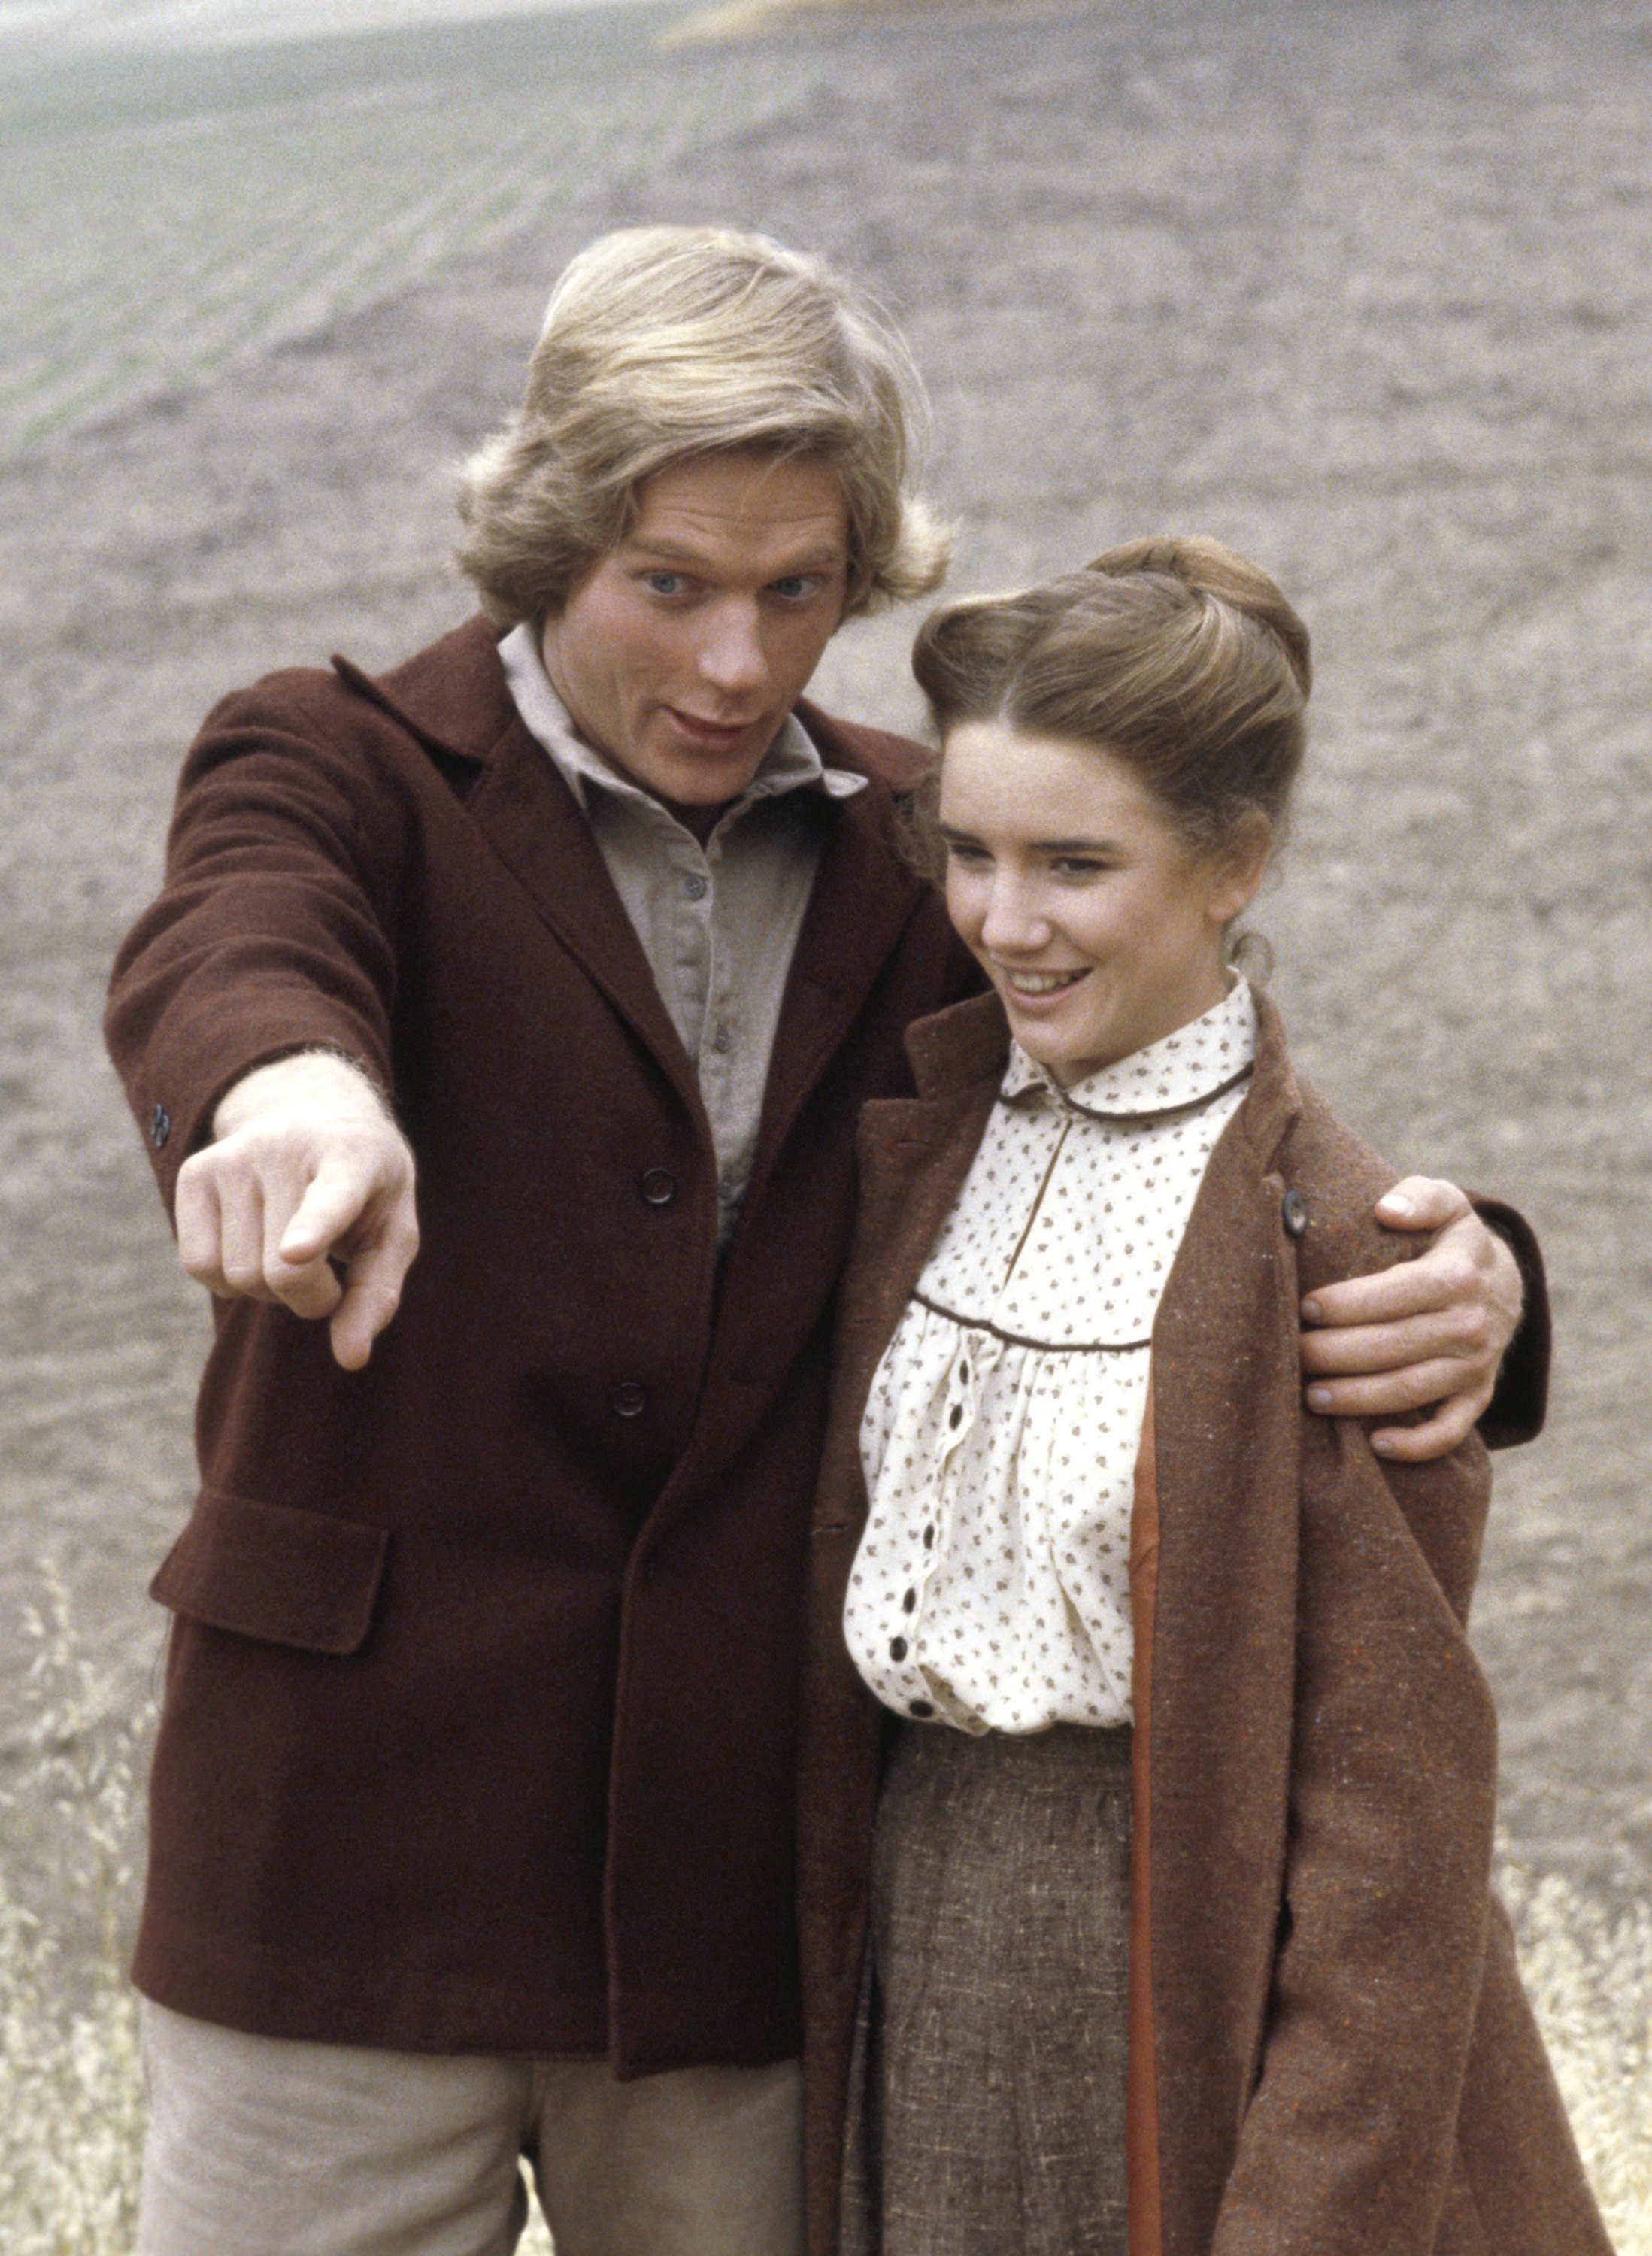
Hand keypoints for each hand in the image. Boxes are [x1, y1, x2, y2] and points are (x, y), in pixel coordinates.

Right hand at [174, 1051, 418, 1370]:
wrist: (315, 1112)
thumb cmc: (366, 1190)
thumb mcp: (390, 1234)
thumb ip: (377, 1295)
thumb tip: (351, 1360)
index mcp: (352, 1159)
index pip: (329, 1200)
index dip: (312, 1229)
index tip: (296, 1251)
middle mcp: (286, 1149)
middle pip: (280, 1273)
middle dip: (309, 1298)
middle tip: (328, 1273)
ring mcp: (233, 1156)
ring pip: (236, 1276)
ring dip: (268, 1290)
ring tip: (292, 1253)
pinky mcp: (194, 1171)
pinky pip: (198, 1265)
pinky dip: (227, 1281)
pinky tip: (253, 1248)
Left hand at [1298, 1177, 1523, 1462]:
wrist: (1504, 1284)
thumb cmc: (1452, 1241)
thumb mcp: (1446, 1203)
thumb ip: (1420, 1196)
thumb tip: (1387, 1208)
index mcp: (1458, 1276)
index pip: (1394, 1295)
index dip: (1345, 1304)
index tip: (1305, 1307)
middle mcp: (1471, 1325)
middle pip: (1392, 1347)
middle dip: (1334, 1353)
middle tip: (1293, 1353)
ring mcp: (1476, 1365)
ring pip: (1411, 1391)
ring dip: (1357, 1398)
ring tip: (1310, 1395)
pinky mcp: (1478, 1395)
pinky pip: (1451, 1430)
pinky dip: (1416, 1445)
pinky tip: (1375, 1444)